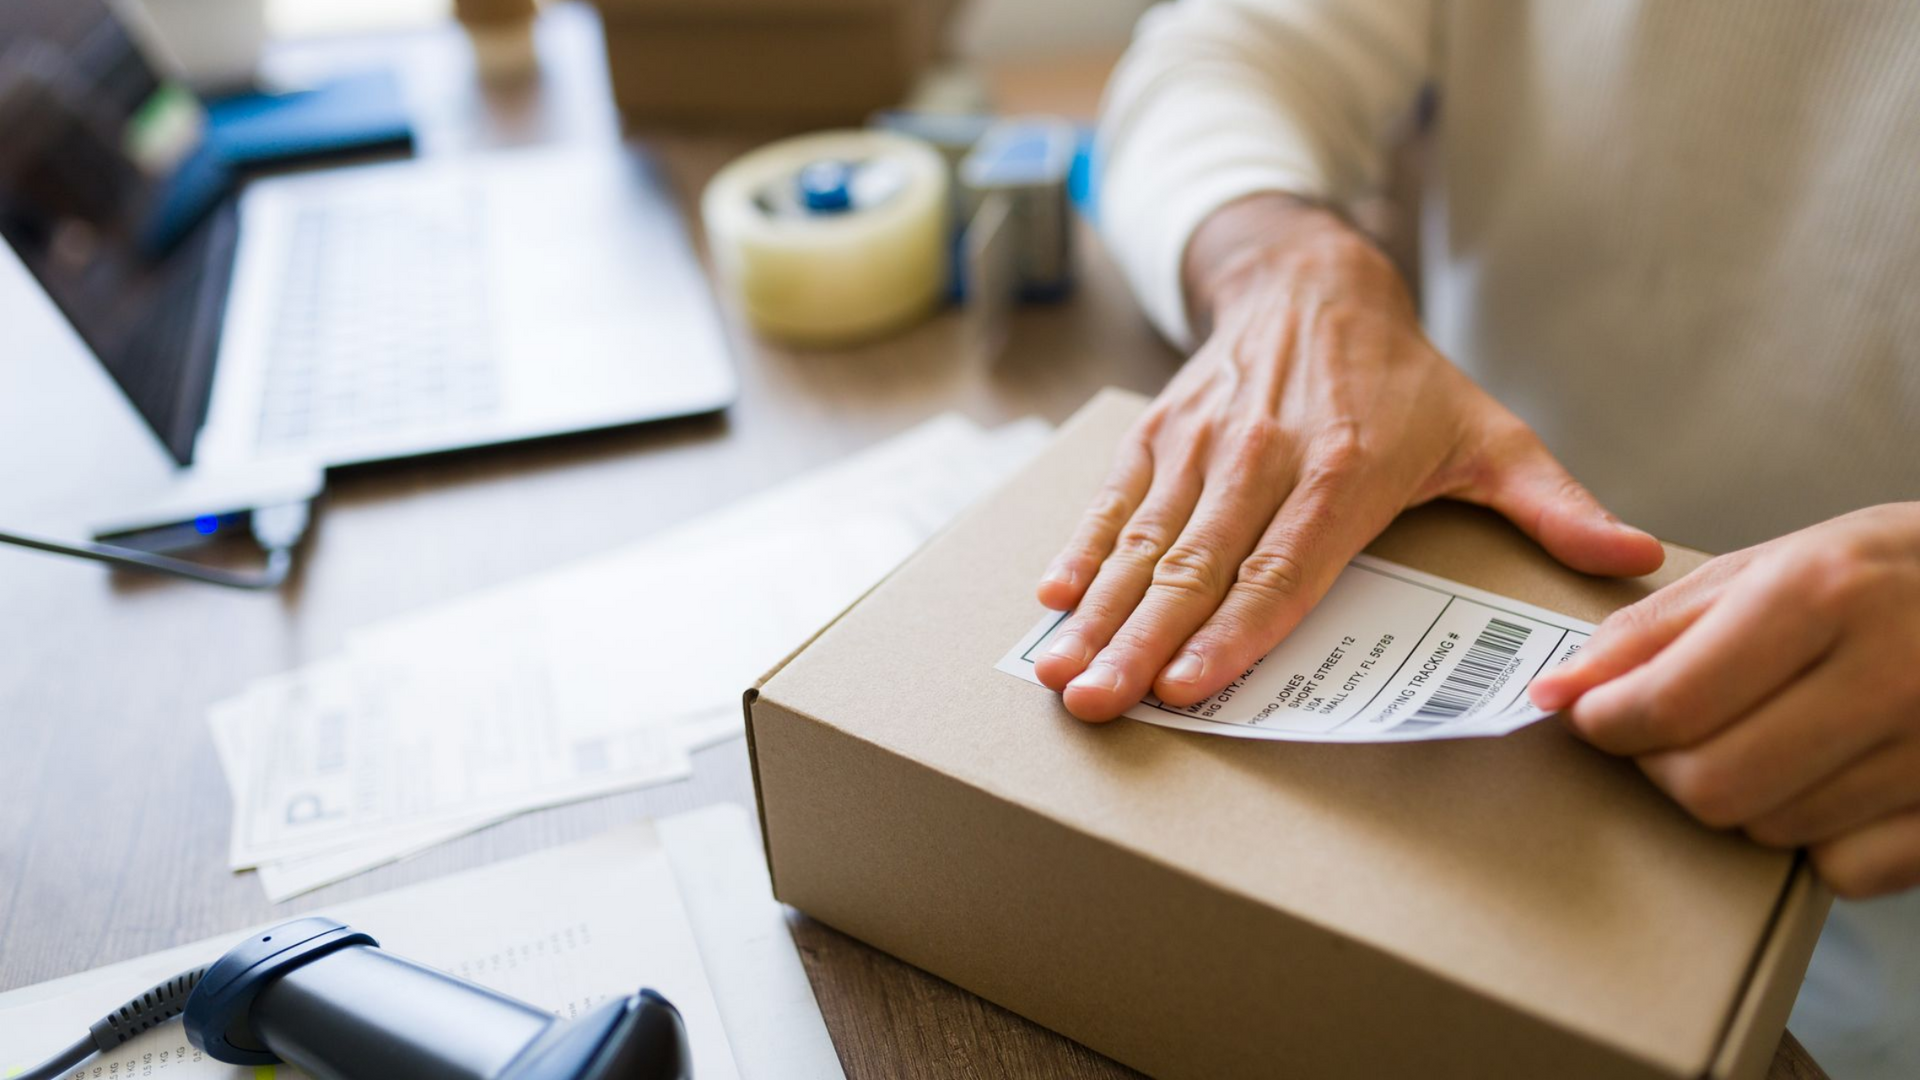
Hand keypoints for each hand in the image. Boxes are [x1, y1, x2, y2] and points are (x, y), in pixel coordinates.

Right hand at [1033, 194, 1664, 720]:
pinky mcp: (1160, 432)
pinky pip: (1114, 500)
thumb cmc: (1403, 379)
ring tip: (1058, 671)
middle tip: (1094, 703)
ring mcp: (1203, 441)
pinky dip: (1082, 548)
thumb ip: (1552, 504)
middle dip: (1141, 640)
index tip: (1189, 685)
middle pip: (1198, 565)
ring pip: (1144, 540)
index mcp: (1346, 467)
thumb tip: (1634, 559)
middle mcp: (1264, 453)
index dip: (1236, 629)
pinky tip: (1051, 598)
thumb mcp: (1488, 433)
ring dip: (1098, 610)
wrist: (1312, 281)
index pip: (1284, 565)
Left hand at [1531, 503, 1919, 897]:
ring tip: (1759, 741)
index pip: (1673, 702)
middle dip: (1661, 769)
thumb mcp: (1770, 565)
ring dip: (1736, 799)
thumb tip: (1561, 690)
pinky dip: (1813, 840)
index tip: (1592, 717)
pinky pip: (1845, 870)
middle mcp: (1886, 674)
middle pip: (1713, 785)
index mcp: (1823, 595)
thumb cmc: (1886, 573)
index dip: (1607, 723)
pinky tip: (1822, 782)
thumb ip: (1655, 628)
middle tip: (1664, 737)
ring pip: (1769, 830)